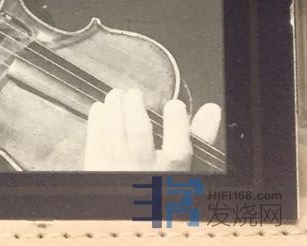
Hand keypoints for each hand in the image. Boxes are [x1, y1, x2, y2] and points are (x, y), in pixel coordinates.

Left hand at [83, 88, 221, 170]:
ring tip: (117, 94)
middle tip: (134, 93)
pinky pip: (95, 138)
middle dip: (136, 105)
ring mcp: (117, 169)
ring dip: (114, 106)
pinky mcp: (95, 167)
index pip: (179, 149)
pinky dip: (97, 118)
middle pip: (139, 133)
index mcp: (172, 175)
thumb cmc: (161, 181)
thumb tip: (212, 109)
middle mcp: (144, 173)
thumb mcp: (188, 166)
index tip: (174, 104)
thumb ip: (200, 137)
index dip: (177, 123)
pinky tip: (101, 108)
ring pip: (114, 131)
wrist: (129, 212)